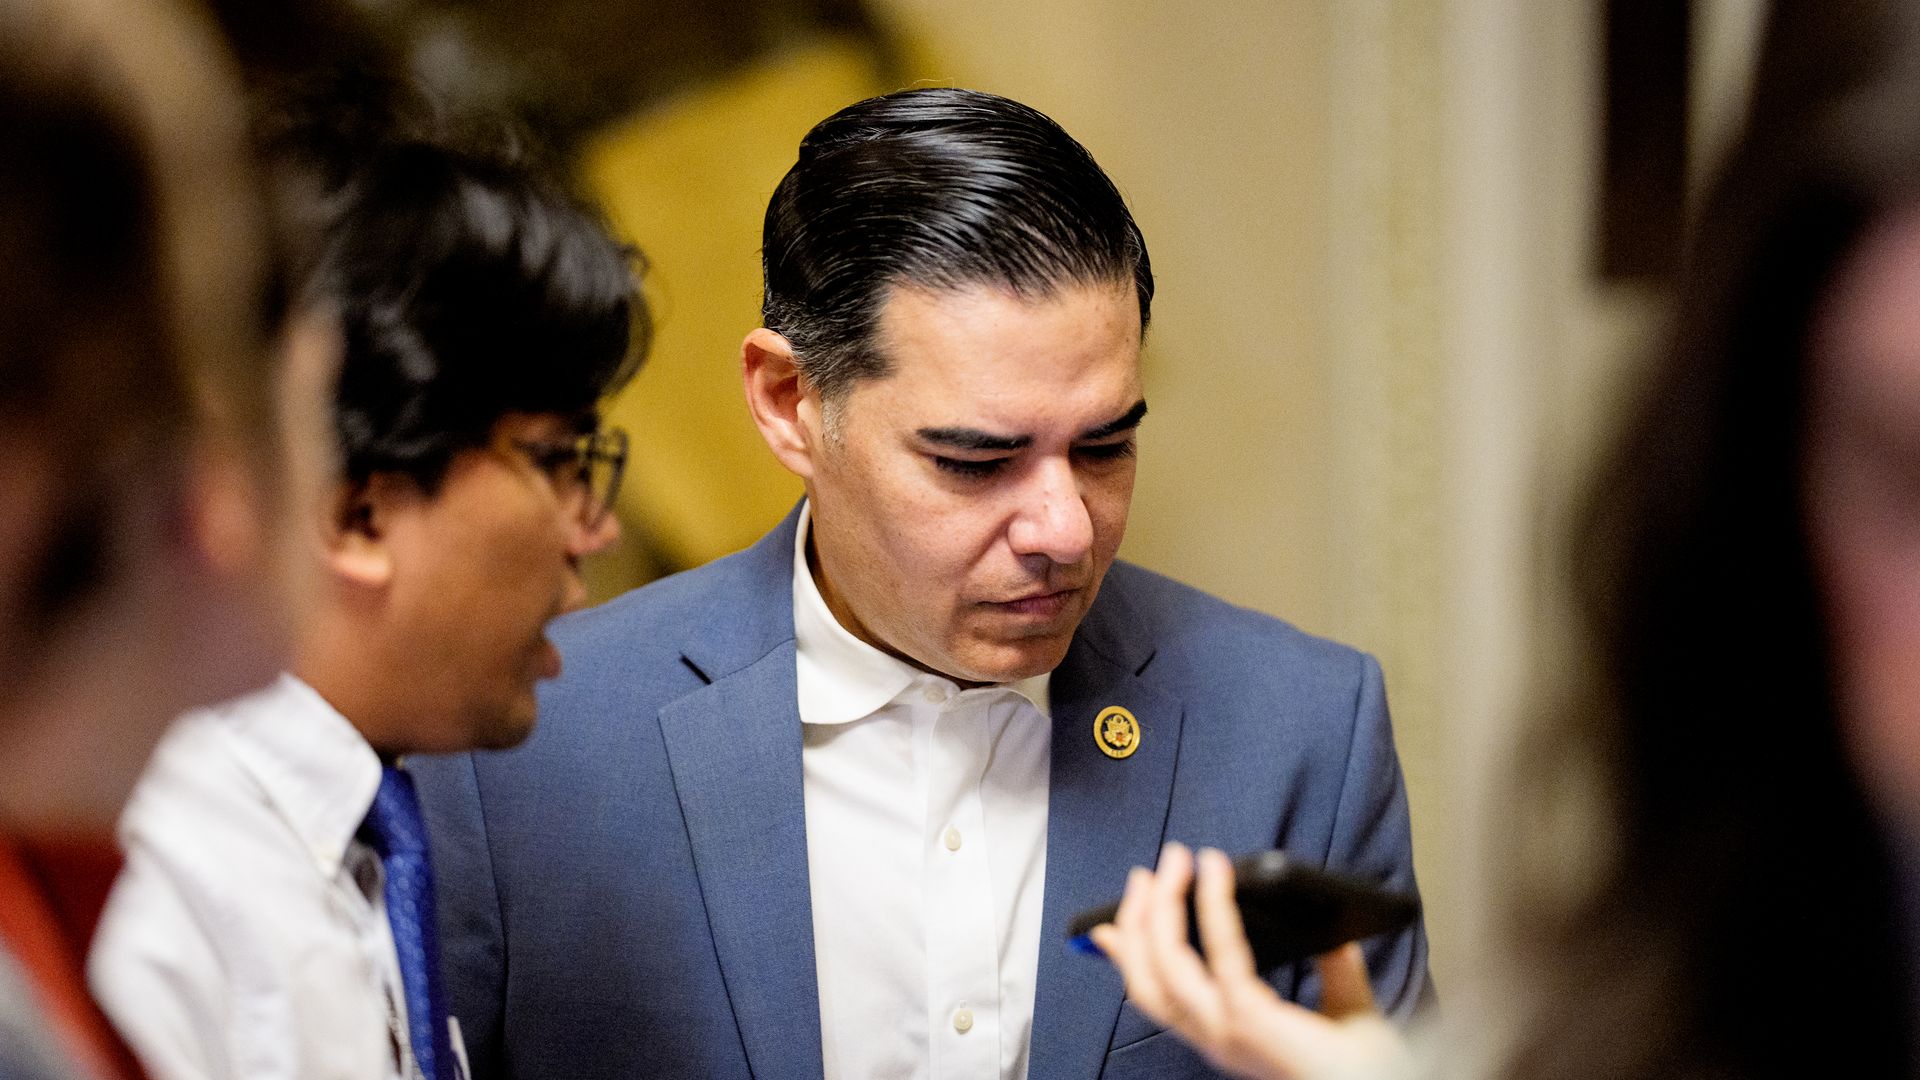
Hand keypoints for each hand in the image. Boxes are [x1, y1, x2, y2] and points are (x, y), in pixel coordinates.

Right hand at [1088, 843, 1408, 1079]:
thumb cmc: (1368, 1067)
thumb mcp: (1342, 1009)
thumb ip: (1332, 971)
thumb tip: (1334, 932)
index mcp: (1227, 1038)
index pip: (1157, 999)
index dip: (1127, 959)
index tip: (1106, 925)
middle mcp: (1216, 1040)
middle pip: (1149, 980)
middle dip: (1137, 922)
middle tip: (1145, 874)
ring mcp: (1228, 1032)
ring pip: (1167, 967)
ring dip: (1163, 907)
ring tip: (1175, 862)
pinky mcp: (1251, 1019)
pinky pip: (1221, 954)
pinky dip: (1213, 905)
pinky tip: (1215, 872)